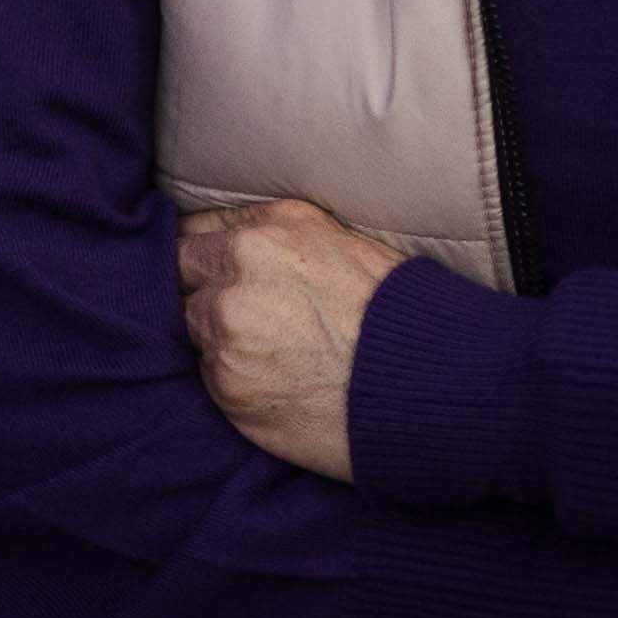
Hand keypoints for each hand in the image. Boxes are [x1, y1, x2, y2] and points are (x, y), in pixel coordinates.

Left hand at [178, 200, 406, 481]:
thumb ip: (272, 232)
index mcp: (264, 232)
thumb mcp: (341, 242)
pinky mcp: (229, 384)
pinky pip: (211, 377)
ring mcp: (227, 330)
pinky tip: (280, 385)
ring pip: (193, 329)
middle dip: (200, 294)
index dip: (200, 258)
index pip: (190, 235)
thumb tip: (221, 235)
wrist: (439, 386)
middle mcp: (236, 272)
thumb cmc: (398, 315)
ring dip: (218, 340)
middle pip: (178, 278)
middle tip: (247, 319)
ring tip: (276, 356)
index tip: (211, 274)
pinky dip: (235, 382)